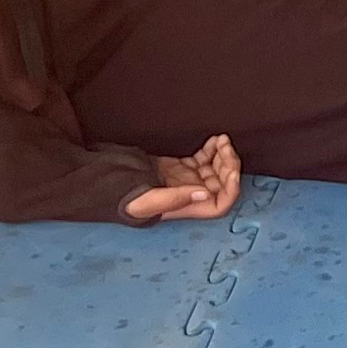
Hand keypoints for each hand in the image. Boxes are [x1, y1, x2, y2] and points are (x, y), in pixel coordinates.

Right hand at [123, 134, 241, 223]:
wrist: (113, 182)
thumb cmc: (129, 198)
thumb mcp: (149, 201)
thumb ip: (176, 198)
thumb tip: (204, 193)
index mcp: (189, 207)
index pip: (220, 204)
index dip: (231, 190)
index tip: (233, 171)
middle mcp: (193, 195)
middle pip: (223, 184)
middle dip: (229, 165)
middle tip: (226, 147)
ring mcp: (189, 181)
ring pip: (217, 169)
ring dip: (223, 154)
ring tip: (221, 140)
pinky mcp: (183, 168)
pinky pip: (205, 159)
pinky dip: (213, 149)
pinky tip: (214, 141)